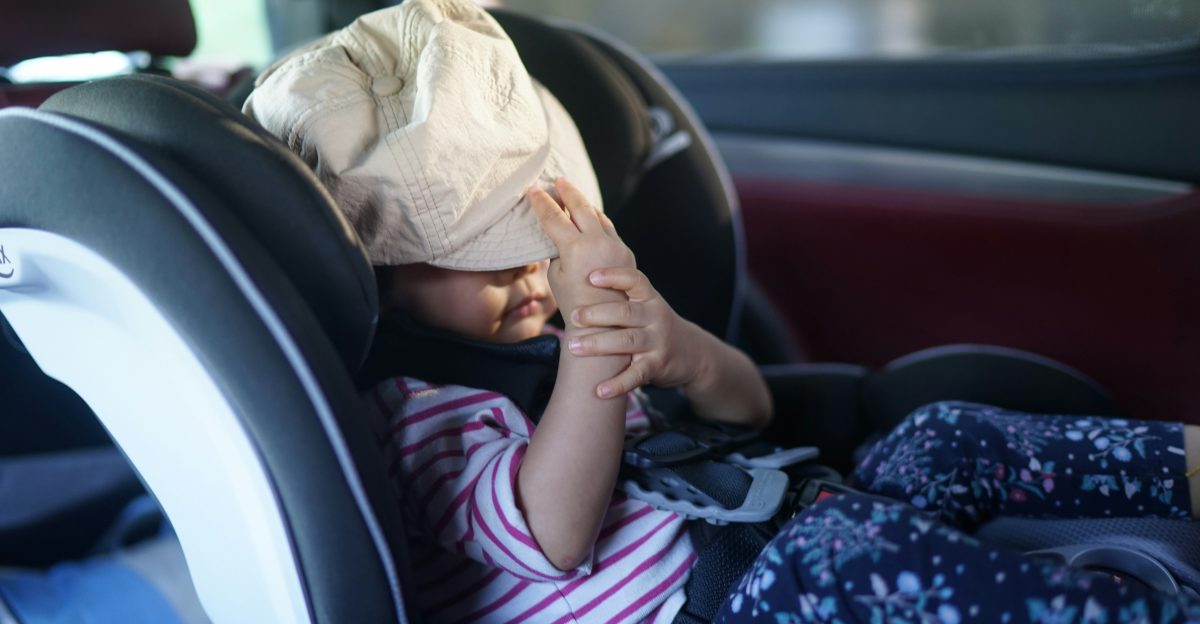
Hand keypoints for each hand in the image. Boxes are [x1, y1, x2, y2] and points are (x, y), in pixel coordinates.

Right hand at [529, 178, 633, 319]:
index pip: (554, 218)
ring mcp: (615, 245)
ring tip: (573, 194)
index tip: (533, 190)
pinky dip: (597, 219)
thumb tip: (561, 235)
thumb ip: (558, 250)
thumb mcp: (556, 276)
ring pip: (598, 215)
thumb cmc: (574, 303)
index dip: (542, 202)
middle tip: (558, 180)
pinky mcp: (625, 251)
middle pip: (580, 207)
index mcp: (576, 248)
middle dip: (567, 192)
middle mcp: (598, 242)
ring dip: (584, 203)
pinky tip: (591, 216)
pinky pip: (608, 228)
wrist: (605, 323)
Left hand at [566, 266, 705, 398]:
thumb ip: (622, 298)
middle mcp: (656, 317)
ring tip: (573, 348)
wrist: (693, 353)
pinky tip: (600, 390)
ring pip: (626, 341)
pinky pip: (636, 375)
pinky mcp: (658, 365)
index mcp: (650, 298)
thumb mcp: (647, 306)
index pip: (635, 281)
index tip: (591, 277)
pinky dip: (618, 384)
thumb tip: (579, 283)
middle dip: (596, 314)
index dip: (614, 276)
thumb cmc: (655, 326)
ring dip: (598, 344)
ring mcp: (658, 342)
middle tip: (573, 317)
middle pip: (625, 312)